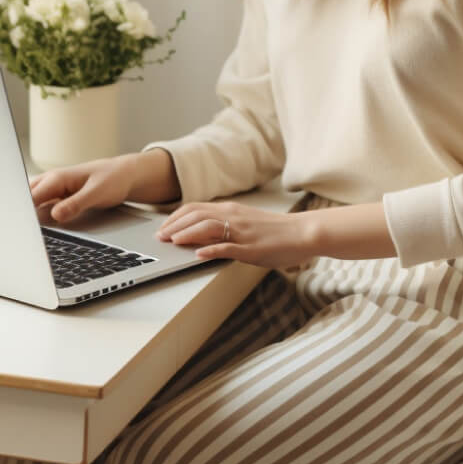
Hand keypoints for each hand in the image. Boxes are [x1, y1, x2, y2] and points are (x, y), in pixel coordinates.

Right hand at [30, 148, 179, 224]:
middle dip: (17, 213)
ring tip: (19, 234)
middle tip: (12, 234)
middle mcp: (51, 182)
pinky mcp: (57, 197)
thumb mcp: (97, 193)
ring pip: (31, 202)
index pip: (30, 197)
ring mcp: (53, 190)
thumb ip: (76, 204)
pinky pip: (40, 207)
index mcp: (57, 178)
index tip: (16, 226)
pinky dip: (35, 216)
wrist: (124, 175)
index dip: (21, 211)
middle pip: (25, 199)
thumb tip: (55, 215)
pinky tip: (34, 229)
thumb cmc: (112, 179)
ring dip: (25, 214)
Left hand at [155, 201, 315, 268]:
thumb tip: (200, 234)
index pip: (195, 208)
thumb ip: (225, 226)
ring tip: (173, 242)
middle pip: (196, 216)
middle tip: (160, 237)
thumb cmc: (275, 231)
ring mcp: (242, 232)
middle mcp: (233, 216)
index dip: (175, 218)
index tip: (163, 227)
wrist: (302, 232)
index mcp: (231, 210)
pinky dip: (211, 250)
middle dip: (174, 226)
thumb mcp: (245, 223)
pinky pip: (228, 247)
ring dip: (187, 234)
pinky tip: (198, 255)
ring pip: (208, 227)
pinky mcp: (251, 247)